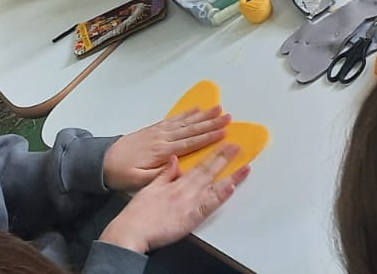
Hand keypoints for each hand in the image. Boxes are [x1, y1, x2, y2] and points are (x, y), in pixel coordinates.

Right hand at [98, 150, 248, 253]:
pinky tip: (232, 188)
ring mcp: (190, 203)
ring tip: (245, 167)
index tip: (224, 145)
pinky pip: (210, 205)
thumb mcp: (150, 188)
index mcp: (176, 183)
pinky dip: (221, 196)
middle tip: (238, 147)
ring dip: (231, 176)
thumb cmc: (138, 213)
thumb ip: (164, 174)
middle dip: (224, 159)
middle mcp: (185, 190)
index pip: (198, 165)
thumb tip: (174, 160)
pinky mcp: (192, 218)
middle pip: (208, 171)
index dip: (213, 155)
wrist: (131, 231)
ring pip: (214, 186)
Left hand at [102, 106, 228, 190]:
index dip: (208, 137)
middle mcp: (163, 138)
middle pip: (191, 129)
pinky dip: (186, 113)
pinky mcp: (154, 129)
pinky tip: (195, 109)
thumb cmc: (122, 174)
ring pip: (185, 122)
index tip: (224, 133)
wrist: (102, 161)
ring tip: (218, 109)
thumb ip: (160, 174)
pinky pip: (173, 119)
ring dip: (203, 115)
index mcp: (162, 152)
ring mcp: (158, 132)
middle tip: (228, 116)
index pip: (190, 144)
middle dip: (211, 123)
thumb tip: (181, 168)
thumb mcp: (139, 181)